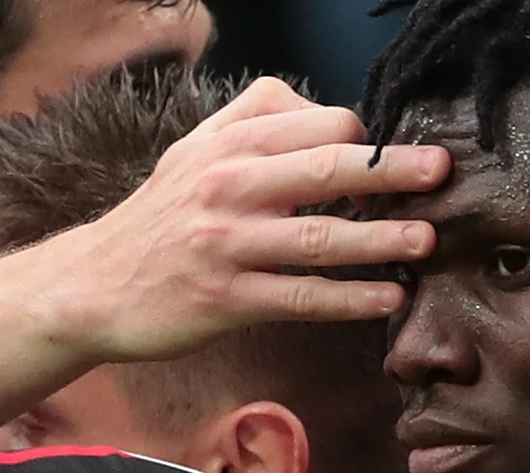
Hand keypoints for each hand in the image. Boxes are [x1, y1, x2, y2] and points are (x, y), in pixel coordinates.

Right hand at [49, 77, 447, 365]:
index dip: (364, 139)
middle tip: (440, 172)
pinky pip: (297, 298)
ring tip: (426, 240)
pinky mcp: (223, 299)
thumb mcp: (194, 152)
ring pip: (317, 237)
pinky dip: (347, 299)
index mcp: (228, 145)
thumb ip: (254, 123)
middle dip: (390, 169)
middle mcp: (228, 187)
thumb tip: (330, 116)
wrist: (89, 286)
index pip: (315, 125)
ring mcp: (225, 245)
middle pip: (325, 169)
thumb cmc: (155, 220)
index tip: (397, 159)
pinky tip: (386, 299)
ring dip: (379, 240)